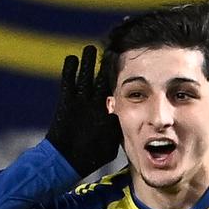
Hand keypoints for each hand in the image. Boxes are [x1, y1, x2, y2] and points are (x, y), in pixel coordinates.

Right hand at [46, 44, 119, 177]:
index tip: (132, 66)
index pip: (116, 91)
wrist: (68, 160)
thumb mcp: (112, 143)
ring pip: (85, 77)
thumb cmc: (91, 156)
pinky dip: (70, 70)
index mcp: (107, 111)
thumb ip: (123, 132)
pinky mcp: (66, 101)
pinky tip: (73, 58)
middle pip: (101, 79)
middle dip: (105, 66)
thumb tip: (141, 130)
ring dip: (87, 63)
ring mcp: (80, 101)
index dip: (122, 79)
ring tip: (90, 49)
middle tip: (111, 51)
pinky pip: (68, 82)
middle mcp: (94, 103)